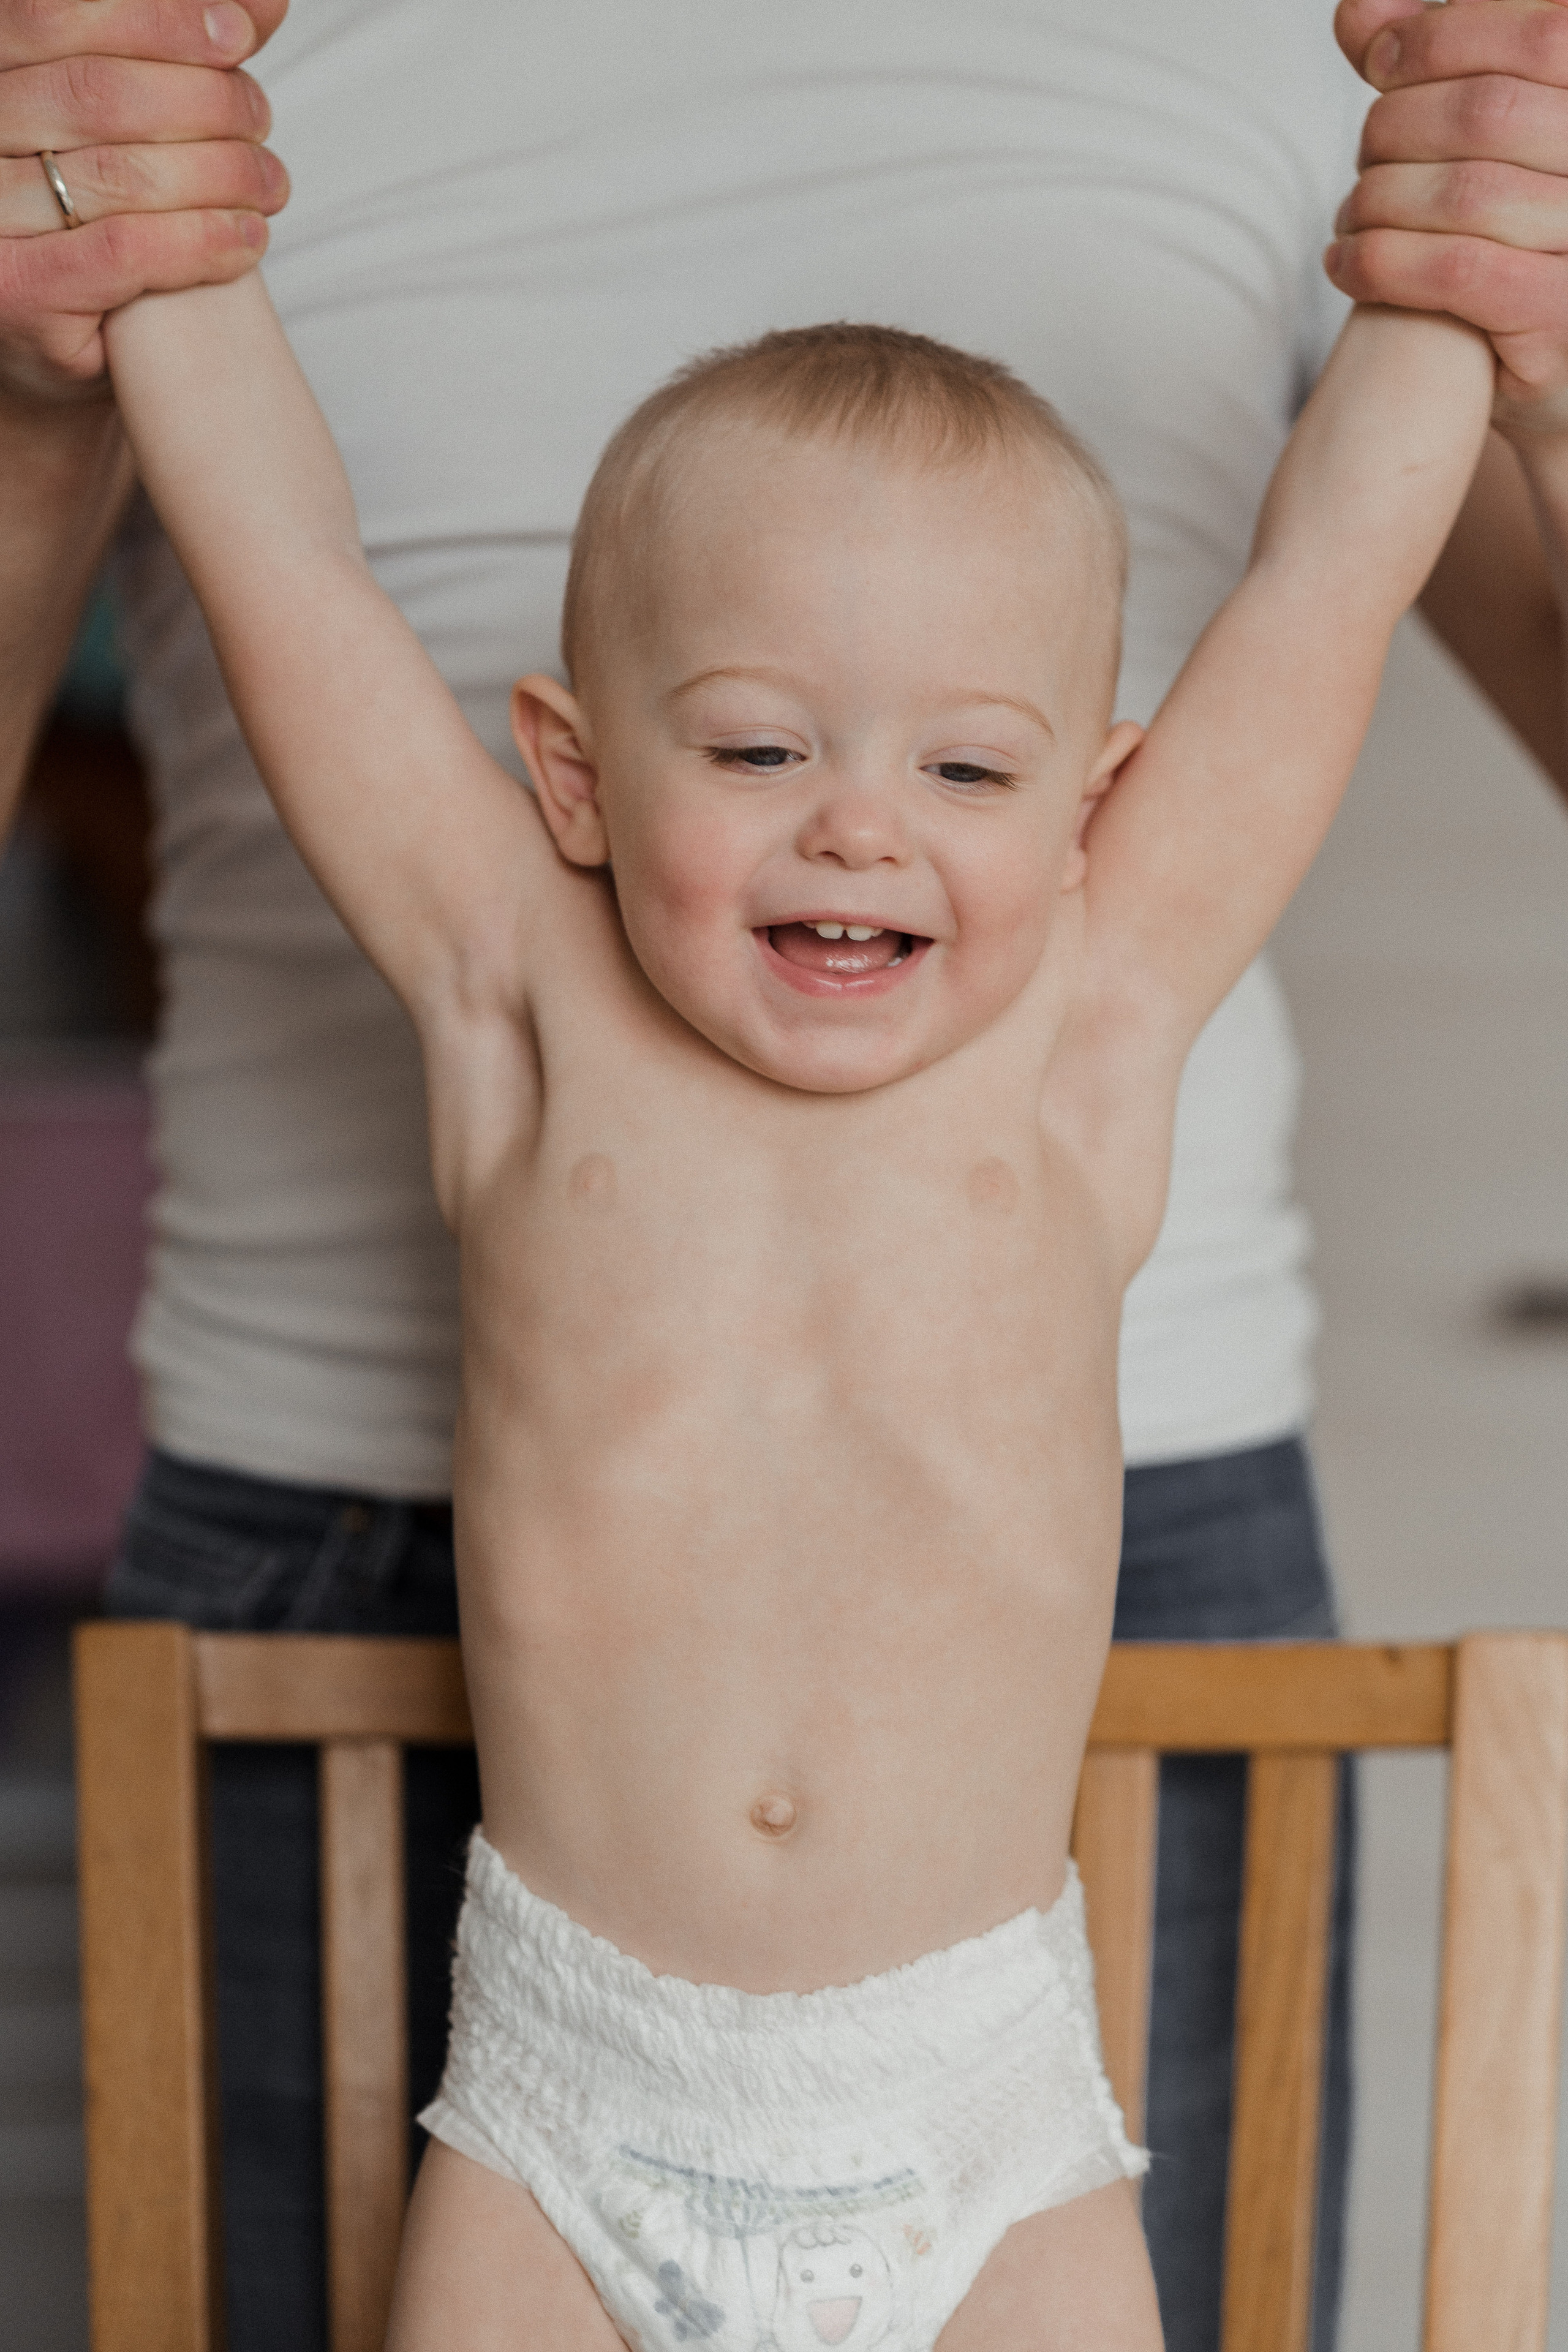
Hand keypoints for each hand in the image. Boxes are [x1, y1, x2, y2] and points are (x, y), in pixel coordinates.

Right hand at [0, 0, 287, 402]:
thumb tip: (261, 1)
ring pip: (119, 171)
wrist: (48, 343)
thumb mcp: (118, 123)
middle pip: (96, 91)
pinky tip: (248, 239)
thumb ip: (168, 55)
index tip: (237, 34)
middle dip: (203, 99)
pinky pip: (125, 250)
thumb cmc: (85, 222)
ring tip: (269, 183)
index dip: (158, 17)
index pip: (54, 14)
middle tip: (261, 119)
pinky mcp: (16, 294)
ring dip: (219, 173)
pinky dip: (201, 241)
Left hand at [1331, 0, 1567, 436]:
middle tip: (1362, 156)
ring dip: (1379, 199)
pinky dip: (1383, 262)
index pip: (1544, 29)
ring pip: (1465, 191)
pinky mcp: (1559, 317)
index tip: (1376, 60)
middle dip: (1399, 124)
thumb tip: (1359, 13)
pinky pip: (1456, 272)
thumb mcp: (1490, 138)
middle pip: (1489, 110)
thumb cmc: (1514, 235)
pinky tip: (1346, 265)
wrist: (1553, 369)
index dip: (1444, 34)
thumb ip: (1439, 65)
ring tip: (1350, 216)